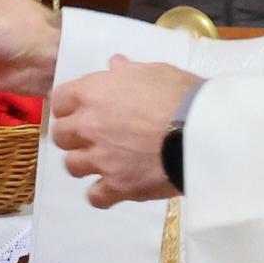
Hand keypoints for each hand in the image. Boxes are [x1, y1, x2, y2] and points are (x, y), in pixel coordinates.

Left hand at [53, 60, 199, 207]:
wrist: (203, 132)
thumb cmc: (181, 94)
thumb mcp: (155, 72)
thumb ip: (127, 71)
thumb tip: (114, 65)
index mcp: (93, 93)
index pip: (60, 100)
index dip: (70, 106)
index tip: (82, 110)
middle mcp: (89, 126)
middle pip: (61, 136)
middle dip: (74, 136)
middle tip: (93, 137)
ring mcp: (101, 159)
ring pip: (72, 166)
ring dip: (85, 164)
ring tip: (104, 162)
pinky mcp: (118, 186)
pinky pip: (95, 197)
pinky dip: (102, 195)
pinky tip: (114, 188)